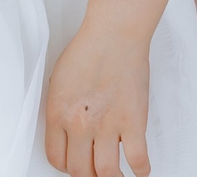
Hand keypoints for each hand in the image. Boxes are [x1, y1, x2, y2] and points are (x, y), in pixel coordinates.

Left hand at [43, 20, 151, 176]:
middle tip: (93, 170)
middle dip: (85, 175)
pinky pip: (137, 159)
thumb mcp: (58, 80)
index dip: (65, 165)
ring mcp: (107, 125)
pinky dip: (140, 171)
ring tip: (116, 176)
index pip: (56, 157)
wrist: (114, 34)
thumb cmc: (87, 50)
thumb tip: (66, 130)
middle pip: (79, 170)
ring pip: (105, 172)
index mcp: (58, 113)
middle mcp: (80, 124)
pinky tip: (140, 170)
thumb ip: (60, 108)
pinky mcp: (133, 122)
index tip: (73, 163)